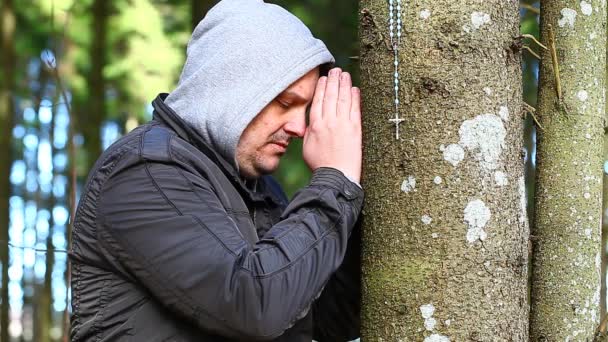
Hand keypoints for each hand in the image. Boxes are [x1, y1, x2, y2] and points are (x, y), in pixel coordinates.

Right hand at [303, 68, 361, 182]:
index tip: (324, 78)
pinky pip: (355, 109)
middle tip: (335, 70)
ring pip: (343, 99)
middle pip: (330, 96)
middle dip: (333, 81)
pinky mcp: (355, 129)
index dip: (321, 87)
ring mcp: (342, 124)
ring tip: (345, 74)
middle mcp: (328, 122)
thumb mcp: (307, 147)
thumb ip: (308, 132)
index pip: (318, 101)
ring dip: (344, 84)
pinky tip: (355, 89)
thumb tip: (311, 123)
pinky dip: (355, 97)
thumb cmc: (320, 165)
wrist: (335, 176)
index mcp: (315, 126)